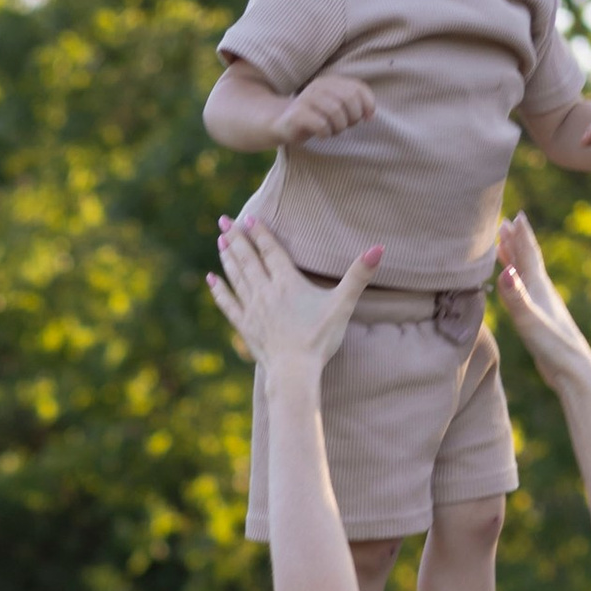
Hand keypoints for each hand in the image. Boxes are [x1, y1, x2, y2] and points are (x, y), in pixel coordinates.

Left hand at [208, 213, 382, 380]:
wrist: (295, 373)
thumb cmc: (320, 339)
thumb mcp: (343, 305)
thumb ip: (359, 275)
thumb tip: (379, 248)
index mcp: (287, 283)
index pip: (271, 251)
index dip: (260, 233)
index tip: (250, 217)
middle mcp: (266, 291)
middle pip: (248, 259)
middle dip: (236, 238)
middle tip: (224, 220)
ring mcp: (252, 309)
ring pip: (236, 277)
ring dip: (227, 257)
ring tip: (220, 240)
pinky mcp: (245, 326)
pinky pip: (228, 303)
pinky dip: (219, 290)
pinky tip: (210, 279)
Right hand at [277, 71, 375, 145]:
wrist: (280, 123)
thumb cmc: (314, 117)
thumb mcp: (335, 107)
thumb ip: (353, 105)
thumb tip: (371, 115)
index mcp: (330, 82)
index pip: (358, 88)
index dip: (368, 104)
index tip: (366, 119)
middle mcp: (318, 86)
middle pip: (349, 99)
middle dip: (353, 117)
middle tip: (345, 126)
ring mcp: (306, 99)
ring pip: (336, 113)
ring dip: (339, 128)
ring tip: (332, 131)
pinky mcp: (298, 115)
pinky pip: (322, 125)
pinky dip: (326, 133)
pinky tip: (321, 135)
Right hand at [491, 216, 590, 398]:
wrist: (573, 371)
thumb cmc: (553, 347)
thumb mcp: (531, 321)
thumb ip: (517, 297)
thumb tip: (505, 272)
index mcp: (540, 287)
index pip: (529, 254)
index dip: (521, 234)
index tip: (514, 214)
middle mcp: (542, 292)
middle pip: (527, 259)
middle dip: (515, 240)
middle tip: (504, 222)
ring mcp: (542, 305)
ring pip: (526, 274)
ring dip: (515, 259)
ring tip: (504, 247)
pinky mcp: (539, 319)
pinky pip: (524, 291)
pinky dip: (516, 282)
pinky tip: (514, 286)